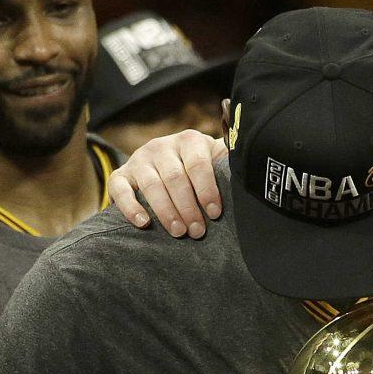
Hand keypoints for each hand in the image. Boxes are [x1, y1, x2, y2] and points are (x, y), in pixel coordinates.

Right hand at [108, 131, 226, 237]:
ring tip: (179, 232)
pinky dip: (130, 207)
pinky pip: (119, 188)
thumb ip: (230, 165)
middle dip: (188, 207)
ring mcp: (140, 159)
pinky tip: (144, 224)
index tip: (215, 213)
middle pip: (175, 177)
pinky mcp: (122, 174)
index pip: (198, 164)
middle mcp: (162, 146)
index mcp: (190, 141)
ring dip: (165, 210)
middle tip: (198, 231)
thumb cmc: (200, 172)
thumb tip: (253, 168)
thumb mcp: (216, 163)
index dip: (207, 189)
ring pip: (151, 184)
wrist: (165, 164)